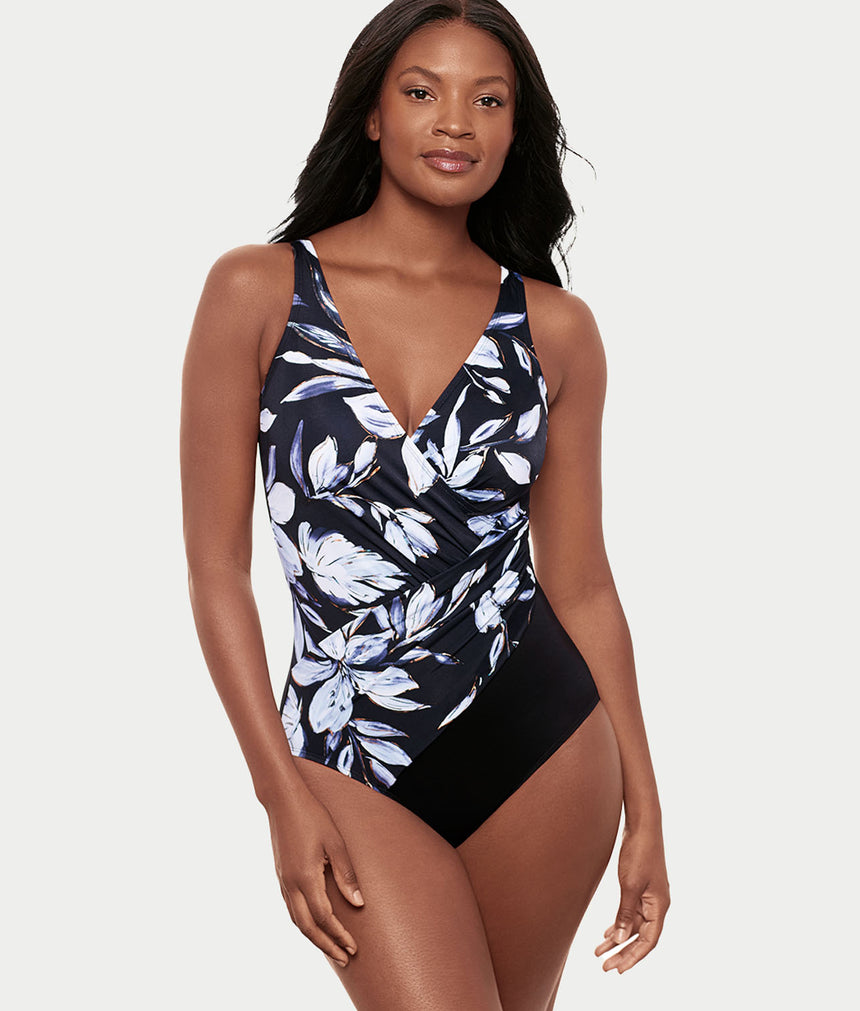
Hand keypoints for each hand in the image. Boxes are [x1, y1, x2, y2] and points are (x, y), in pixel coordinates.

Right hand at [265, 785, 365, 967]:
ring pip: (296, 920)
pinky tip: (315, 924)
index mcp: (305, 877)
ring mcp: (283, 881)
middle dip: (326, 945)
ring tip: (332, 947)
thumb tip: (357, 904)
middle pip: (307, 927)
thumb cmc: (313, 816)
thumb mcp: (336, 843)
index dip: (340, 935)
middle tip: (345, 958)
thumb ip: (346, 874)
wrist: (282, 800)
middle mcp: (290, 884)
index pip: (324, 918)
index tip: (354, 947)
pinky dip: (304, 923)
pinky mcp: (281, 876)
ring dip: (314, 937)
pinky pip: (291, 908)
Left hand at [595, 821, 669, 973]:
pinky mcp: (640, 887)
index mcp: (660, 906)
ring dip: (617, 938)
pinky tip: (607, 932)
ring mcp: (649, 896)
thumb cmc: (639, 852)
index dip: (633, 957)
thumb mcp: (630, 884)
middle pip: (641, 937)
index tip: (617, 970)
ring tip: (599, 952)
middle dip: (623, 952)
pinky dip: (619, 923)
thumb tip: (621, 938)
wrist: (642, 825)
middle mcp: (657, 904)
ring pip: (634, 925)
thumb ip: (626, 912)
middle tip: (604, 967)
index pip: (649, 941)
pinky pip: (630, 912)